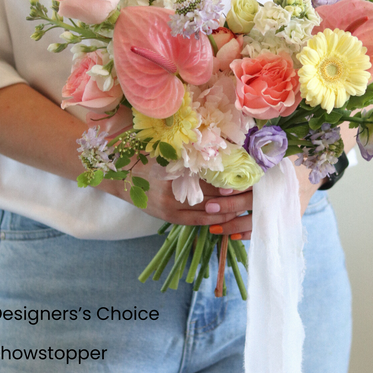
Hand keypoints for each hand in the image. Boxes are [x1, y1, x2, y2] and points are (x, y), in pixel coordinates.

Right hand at [100, 161, 252, 235]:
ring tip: (244, 203)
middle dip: (232, 194)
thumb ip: (189, 155)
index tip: (244, 175)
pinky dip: (212, 219)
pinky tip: (226, 216)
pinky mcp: (170, 218)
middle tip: (251, 189)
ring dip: (226, 208)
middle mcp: (174, 193)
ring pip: (206, 211)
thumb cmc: (145, 159)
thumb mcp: (166, 152)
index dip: (227, 178)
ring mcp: (171, 209)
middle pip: (211, 195)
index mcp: (174, 174)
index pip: (208, 178)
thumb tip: (218, 152)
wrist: (121, 178)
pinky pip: (196, 221)